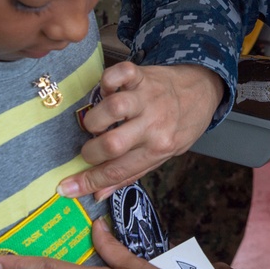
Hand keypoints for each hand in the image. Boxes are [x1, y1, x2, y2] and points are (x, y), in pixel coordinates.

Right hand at [59, 62, 224, 200]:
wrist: (203, 89)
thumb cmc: (181, 124)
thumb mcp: (165, 155)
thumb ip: (132, 173)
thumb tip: (98, 194)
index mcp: (159, 148)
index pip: (118, 171)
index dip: (89, 182)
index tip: (65, 188)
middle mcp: (154, 124)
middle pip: (113, 144)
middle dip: (90, 152)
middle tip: (88, 150)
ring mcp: (147, 98)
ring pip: (113, 108)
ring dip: (96, 119)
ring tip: (97, 124)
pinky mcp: (142, 75)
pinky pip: (120, 74)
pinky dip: (107, 80)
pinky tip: (105, 91)